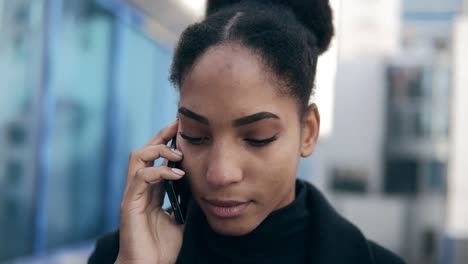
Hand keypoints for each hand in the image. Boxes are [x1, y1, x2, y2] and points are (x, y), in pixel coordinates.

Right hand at [115, 120, 184, 263]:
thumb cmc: (161, 247)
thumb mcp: (180, 219)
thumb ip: (186, 202)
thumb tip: (201, 188)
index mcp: (151, 191)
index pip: (156, 159)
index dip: (167, 143)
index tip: (183, 131)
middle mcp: (139, 188)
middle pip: (144, 151)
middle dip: (161, 136)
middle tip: (178, 126)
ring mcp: (132, 194)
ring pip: (137, 157)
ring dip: (158, 150)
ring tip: (178, 154)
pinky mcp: (129, 203)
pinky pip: (141, 177)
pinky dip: (159, 171)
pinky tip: (177, 174)